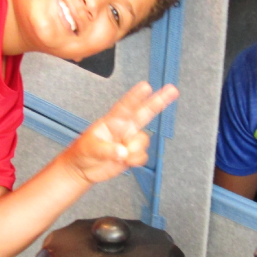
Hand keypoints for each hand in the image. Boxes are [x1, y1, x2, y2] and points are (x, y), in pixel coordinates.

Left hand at [63, 82, 178, 184]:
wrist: (83, 169)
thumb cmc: (83, 152)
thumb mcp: (91, 148)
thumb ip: (107, 150)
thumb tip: (123, 152)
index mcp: (112, 121)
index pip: (126, 106)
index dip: (136, 96)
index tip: (145, 86)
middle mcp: (124, 128)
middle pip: (145, 112)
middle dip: (159, 100)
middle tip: (172, 90)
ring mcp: (129, 140)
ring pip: (143, 140)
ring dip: (134, 149)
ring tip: (120, 155)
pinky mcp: (132, 154)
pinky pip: (142, 155)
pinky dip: (135, 160)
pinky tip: (124, 161)